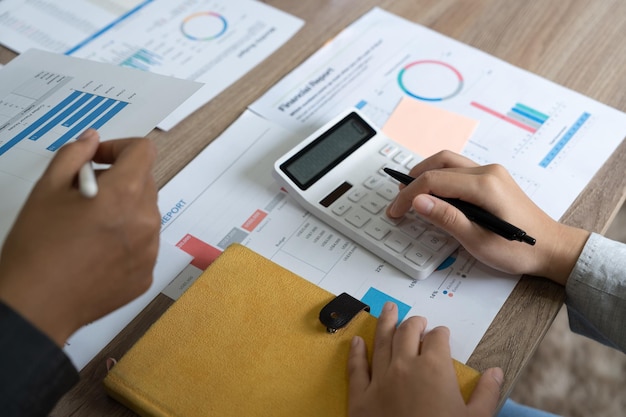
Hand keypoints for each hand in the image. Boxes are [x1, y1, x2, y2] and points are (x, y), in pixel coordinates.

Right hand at [0, 129, 159, 345]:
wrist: (36, 305)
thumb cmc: (36, 249)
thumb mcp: (46, 189)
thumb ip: (73, 156)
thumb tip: (92, 140)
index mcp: (125, 194)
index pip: (143, 151)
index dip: (119, 148)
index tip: (99, 160)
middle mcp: (146, 220)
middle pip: (145, 183)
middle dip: (119, 180)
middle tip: (85, 194)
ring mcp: (150, 250)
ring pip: (145, 214)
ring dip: (123, 210)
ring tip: (88, 226)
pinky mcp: (147, 274)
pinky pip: (143, 244)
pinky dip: (125, 240)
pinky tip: (96, 252)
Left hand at [348, 302, 502, 416]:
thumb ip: (487, 394)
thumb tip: (496, 373)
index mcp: (434, 368)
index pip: (437, 339)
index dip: (440, 333)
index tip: (442, 333)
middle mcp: (404, 367)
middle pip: (407, 332)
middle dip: (414, 323)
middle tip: (418, 319)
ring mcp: (380, 380)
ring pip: (381, 342)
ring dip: (385, 323)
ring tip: (388, 309)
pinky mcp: (360, 397)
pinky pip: (356, 368)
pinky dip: (356, 353)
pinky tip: (356, 341)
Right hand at [386, 151, 588, 283]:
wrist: (551, 247)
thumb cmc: (519, 249)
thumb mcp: (478, 241)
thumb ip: (446, 218)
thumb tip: (418, 201)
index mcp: (484, 186)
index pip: (434, 181)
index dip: (409, 195)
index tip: (395, 211)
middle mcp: (488, 172)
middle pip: (439, 165)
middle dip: (413, 181)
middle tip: (397, 200)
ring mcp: (491, 173)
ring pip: (449, 162)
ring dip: (425, 173)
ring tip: (408, 191)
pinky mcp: (492, 178)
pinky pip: (459, 169)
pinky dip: (440, 176)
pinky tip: (432, 191)